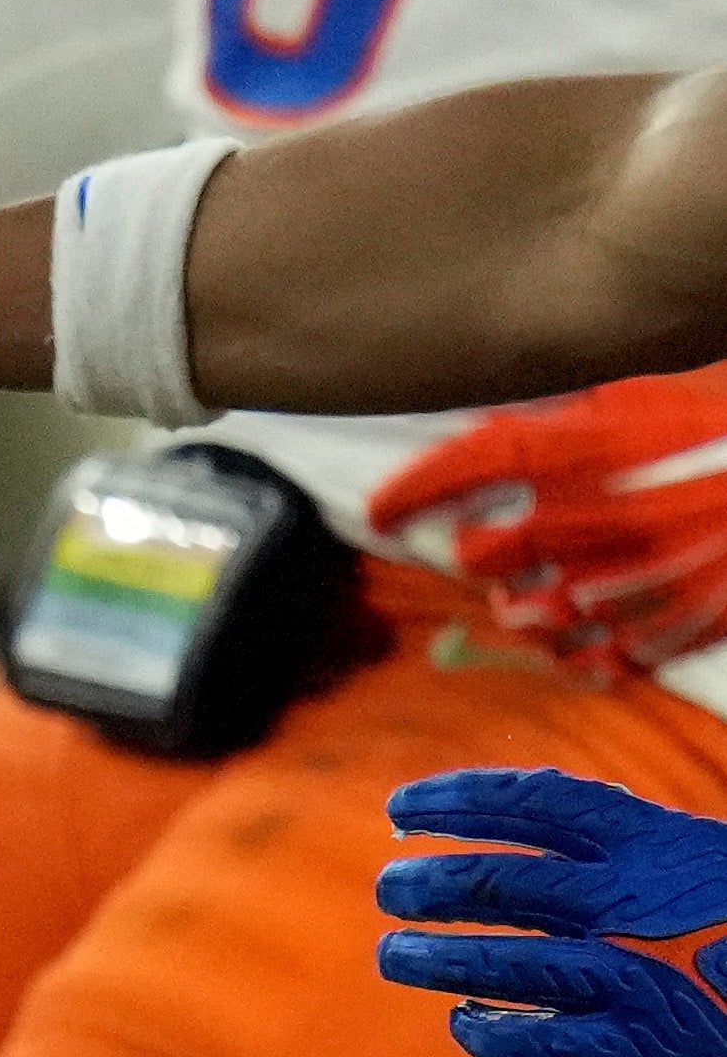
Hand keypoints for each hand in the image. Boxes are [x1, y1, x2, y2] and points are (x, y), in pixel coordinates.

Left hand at [366, 375, 726, 687]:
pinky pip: (594, 661)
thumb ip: (568, 413)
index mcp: (598, 445)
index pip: (472, 461)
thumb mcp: (651, 395)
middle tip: (491, 547)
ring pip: (531, 618)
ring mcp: (640, 578)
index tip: (380, 510)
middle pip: (485, 556)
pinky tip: (585, 633)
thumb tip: (489, 419)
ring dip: (524, 607)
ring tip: (538, 592)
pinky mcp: (676, 627)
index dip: (412, 490)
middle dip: (480, 553)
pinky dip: (579, 653)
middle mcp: (606, 515)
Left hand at [375, 765, 726, 1056]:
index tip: (403, 804)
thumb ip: (644, 856)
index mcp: (662, 843)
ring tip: (396, 952)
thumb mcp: (711, 865)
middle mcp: (630, 905)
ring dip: (433, 958)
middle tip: (392, 887)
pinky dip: (489, 1029)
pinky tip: (467, 1021)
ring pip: (493, 965)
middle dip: (431, 884)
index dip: (460, 798)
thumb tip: (549, 841)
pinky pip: (532, 1041)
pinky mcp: (635, 1052)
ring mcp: (626, 979)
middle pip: (494, 884)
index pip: (536, 802)